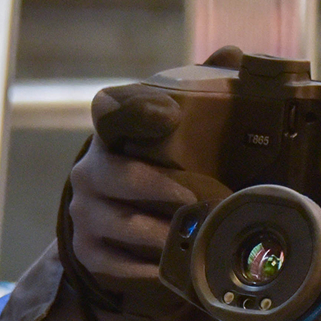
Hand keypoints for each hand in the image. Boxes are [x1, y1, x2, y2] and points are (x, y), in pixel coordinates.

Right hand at [61, 46, 243, 320]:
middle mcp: (89, 170)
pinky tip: (175, 265)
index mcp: (112, 133)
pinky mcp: (88, 251)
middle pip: (117, 175)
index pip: (110, 111)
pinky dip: (148, 266)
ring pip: (121, 223)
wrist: (125, 225)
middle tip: (197, 196)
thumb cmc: (162, 169)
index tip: (169, 115)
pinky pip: (116, 261)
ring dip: (161, 232)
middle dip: (158, 186)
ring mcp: (86, 212)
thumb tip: (234, 53)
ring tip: (196, 236)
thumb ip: (204, 88)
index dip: (136, 111)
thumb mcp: (181, 129)